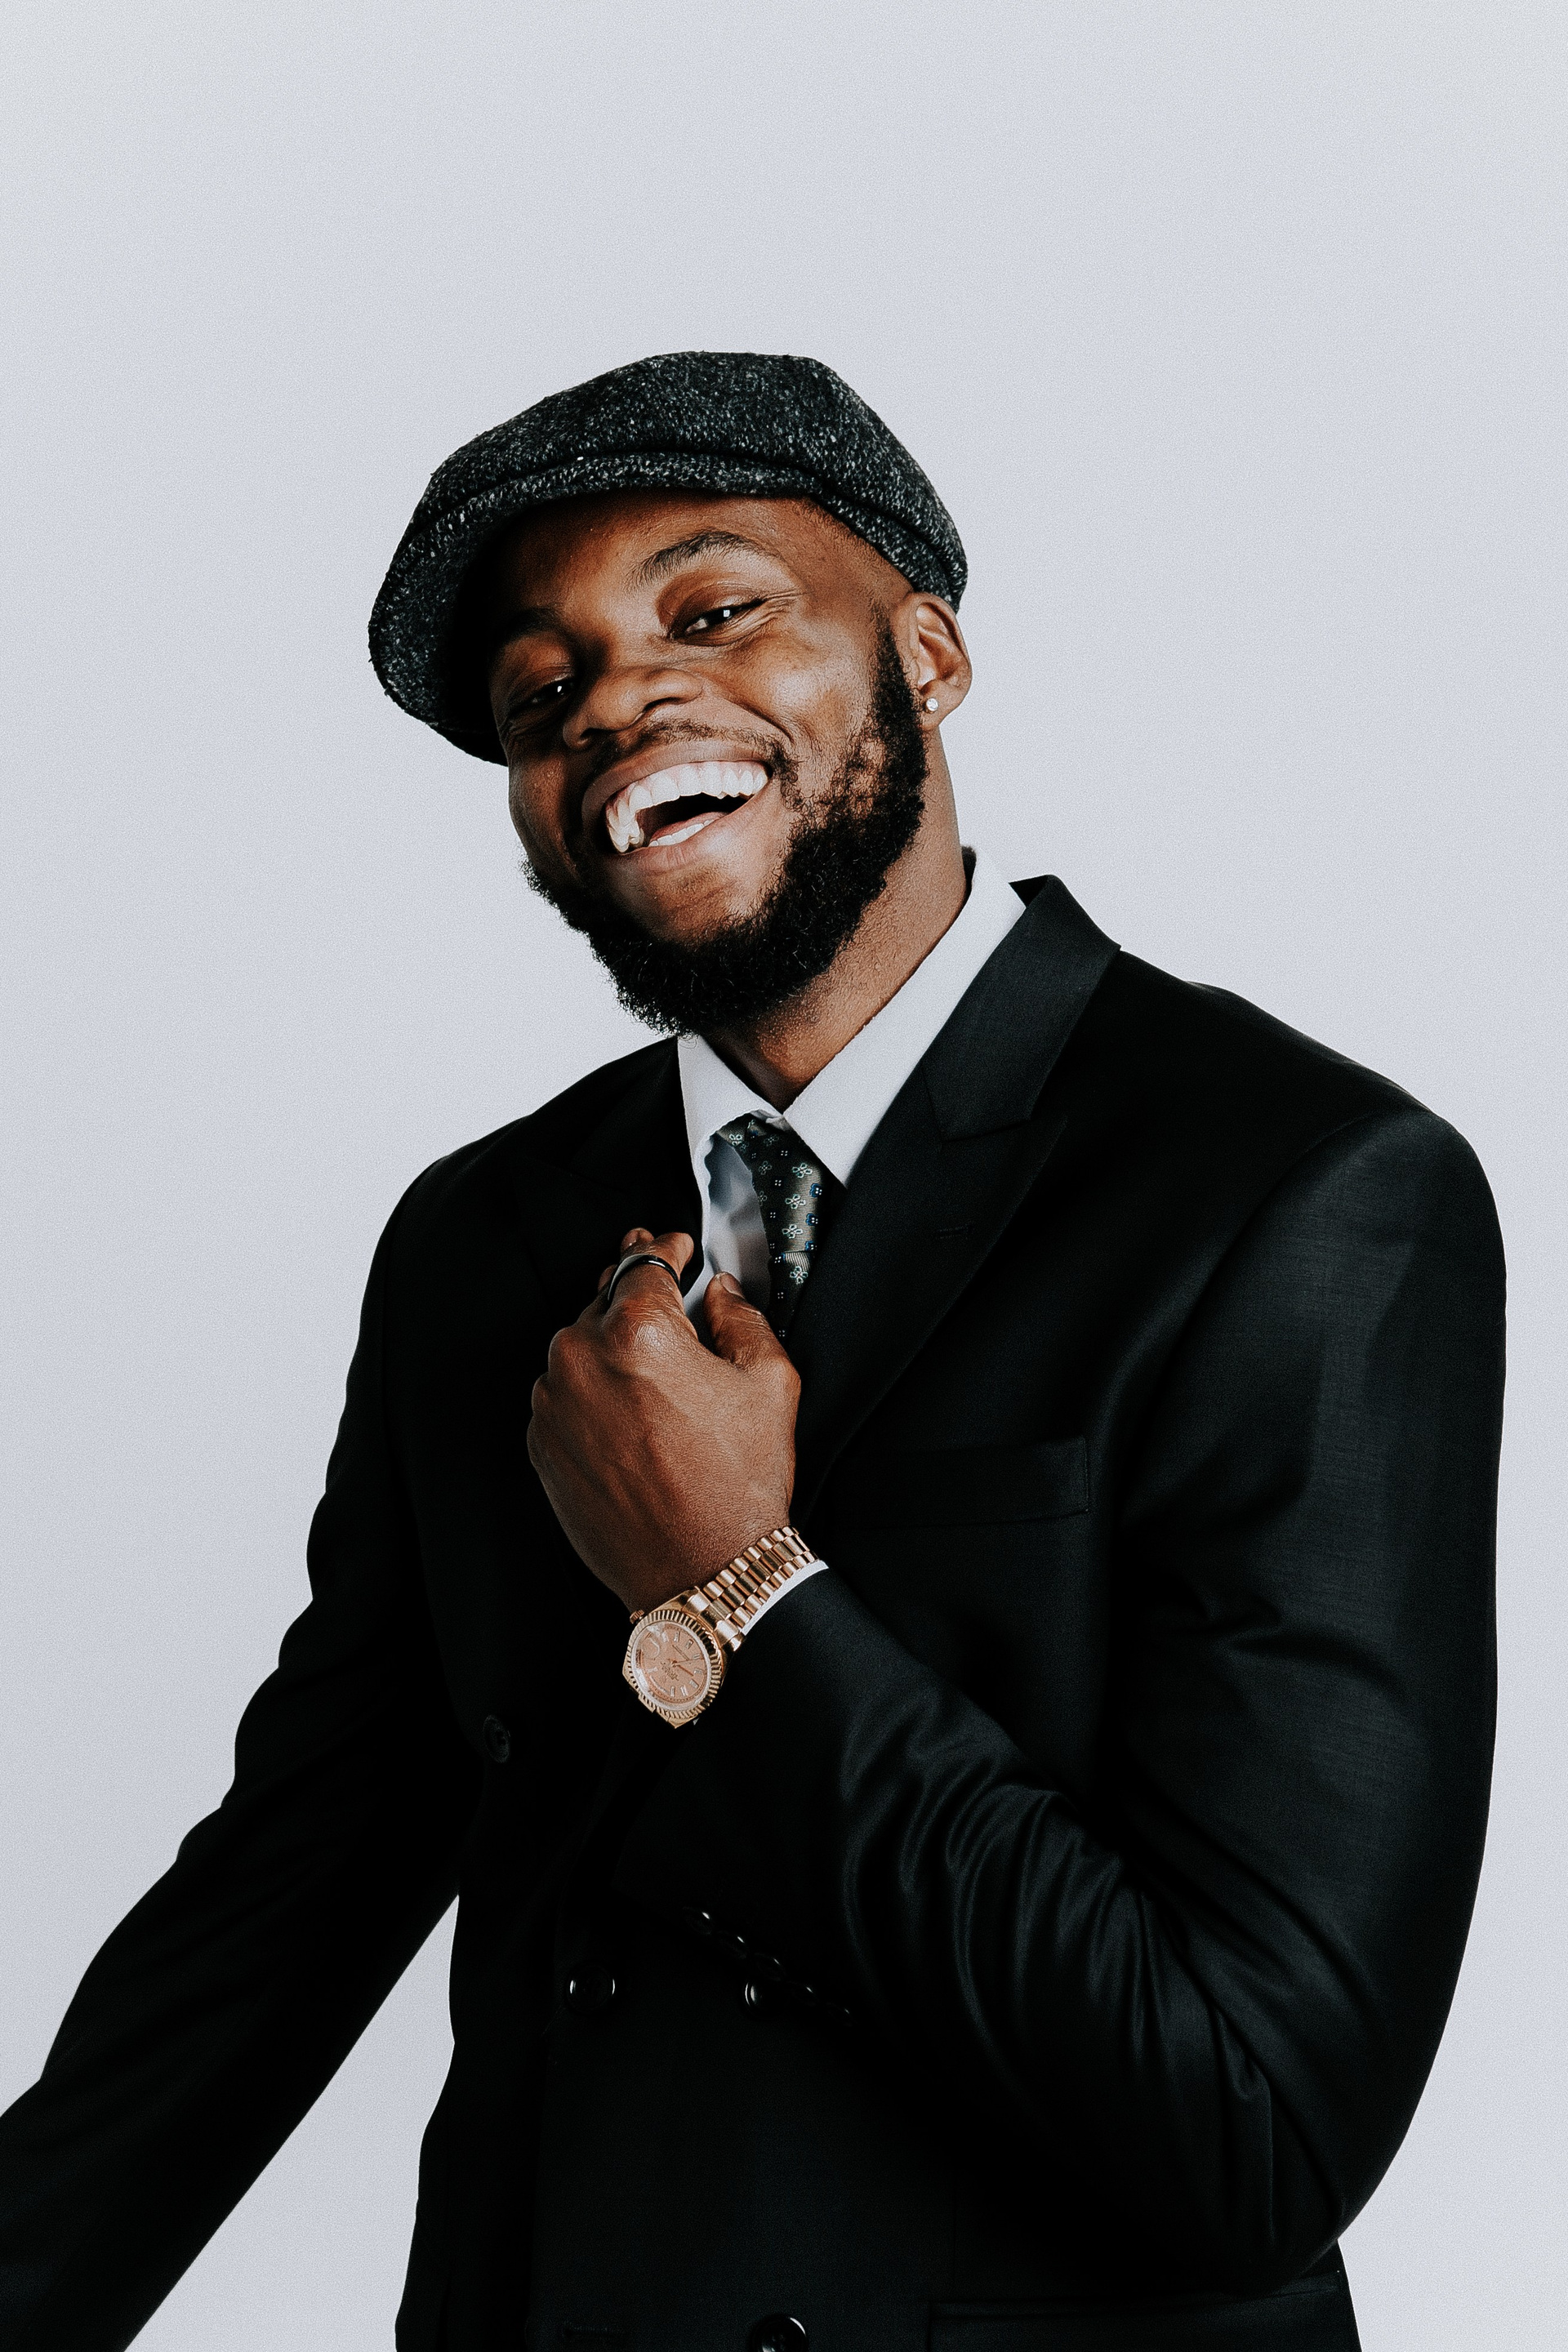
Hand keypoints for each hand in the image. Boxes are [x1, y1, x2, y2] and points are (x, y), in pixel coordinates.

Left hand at [527, 1227, 800, 1616]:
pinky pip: (562, 1395)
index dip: (664, 1246)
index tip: (671, 1245)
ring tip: (653, 1370)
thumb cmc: (736, 1487)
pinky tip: (628, 1411)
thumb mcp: (769, 1384)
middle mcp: (581, 1361)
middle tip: (663, 1295)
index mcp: (637, 1333)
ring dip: (609, 1345)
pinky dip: (589, 1390)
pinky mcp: (540, 1445)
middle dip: (636, 1296)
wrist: (700, 1571)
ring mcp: (553, 1405)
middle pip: (604, 1299)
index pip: (643, 1262)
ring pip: (578, 1348)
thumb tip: (720, 1293)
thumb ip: (741, 1318)